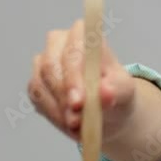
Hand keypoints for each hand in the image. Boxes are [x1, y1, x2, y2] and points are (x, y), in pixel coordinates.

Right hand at [28, 18, 136, 141]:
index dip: (73, 74)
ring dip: (58, 109)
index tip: (79, 102)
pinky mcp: (36, 82)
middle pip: (51, 65)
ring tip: (77, 126)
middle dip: (63, 96)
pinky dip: (53, 115)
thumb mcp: (124, 92)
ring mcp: (44, 62)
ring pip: (41, 84)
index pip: (73, 47)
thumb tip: (105, 93)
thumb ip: (116, 90)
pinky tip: (69, 125)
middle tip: (75, 121)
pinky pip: (37, 98)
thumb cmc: (117, 91)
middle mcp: (59, 43)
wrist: (108, 109)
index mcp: (84, 34)